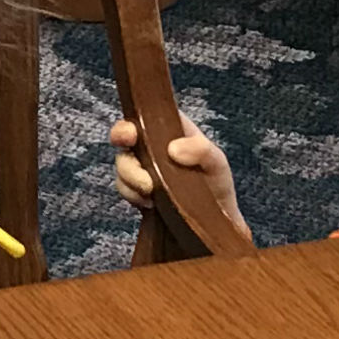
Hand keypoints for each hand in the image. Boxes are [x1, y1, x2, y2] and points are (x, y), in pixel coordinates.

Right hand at [110, 118, 240, 221]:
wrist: (213, 222)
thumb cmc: (216, 184)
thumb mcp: (217, 162)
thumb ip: (201, 150)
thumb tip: (172, 149)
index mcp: (170, 130)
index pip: (145, 115)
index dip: (131, 122)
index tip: (130, 135)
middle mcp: (151, 145)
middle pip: (124, 140)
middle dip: (126, 159)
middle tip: (145, 179)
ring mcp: (142, 166)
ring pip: (122, 166)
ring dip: (133, 180)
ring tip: (153, 193)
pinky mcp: (137, 189)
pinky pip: (124, 188)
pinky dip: (133, 195)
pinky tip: (150, 203)